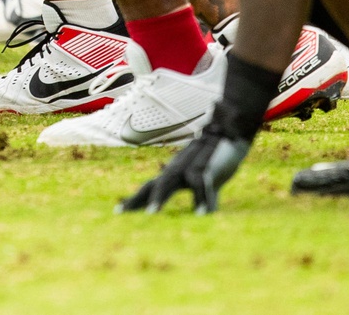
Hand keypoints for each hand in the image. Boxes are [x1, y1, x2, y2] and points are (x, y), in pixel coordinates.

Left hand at [118, 125, 252, 214]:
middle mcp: (177, 169)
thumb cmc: (218, 157)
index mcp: (175, 173)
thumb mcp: (210, 181)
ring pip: (169, 181)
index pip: (150, 186)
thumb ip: (205, 198)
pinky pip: (200, 183)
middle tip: (119, 213)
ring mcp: (189, 166)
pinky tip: (202, 216)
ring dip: (159, 197)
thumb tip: (205, 216)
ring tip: (152, 215)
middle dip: (136, 199)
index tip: (119, 211)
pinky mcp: (206, 165)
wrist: (230, 132)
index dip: (135, 199)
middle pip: (152, 184)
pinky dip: (200, 199)